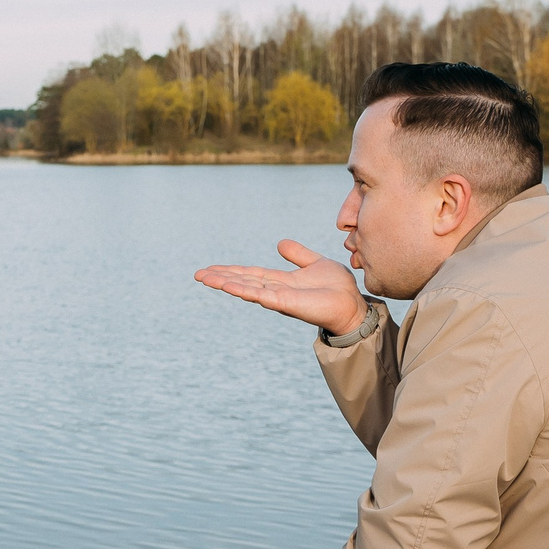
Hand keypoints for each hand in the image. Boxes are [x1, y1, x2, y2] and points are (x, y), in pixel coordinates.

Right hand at [194, 241, 367, 332]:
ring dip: (225, 283)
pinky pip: (259, 295)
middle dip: (220, 278)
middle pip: (242, 281)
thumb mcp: (315, 263)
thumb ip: (298, 255)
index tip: (211, 268)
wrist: (351, 304)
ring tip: (205, 278)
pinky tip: (227, 286)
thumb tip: (280, 244)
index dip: (231, 271)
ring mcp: (278, 297)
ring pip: (246, 288)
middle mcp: (275, 290)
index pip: (250, 274)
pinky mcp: (284, 303)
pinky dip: (243, 290)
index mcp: (281, 281)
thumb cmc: (337, 288)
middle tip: (197, 274)